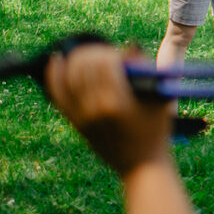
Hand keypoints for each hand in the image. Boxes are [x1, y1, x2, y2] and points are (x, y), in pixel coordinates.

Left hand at [43, 43, 172, 176]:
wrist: (140, 165)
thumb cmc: (156, 131)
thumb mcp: (159, 99)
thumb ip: (145, 71)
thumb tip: (128, 47)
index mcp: (118, 102)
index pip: (105, 62)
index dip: (112, 53)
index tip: (121, 55)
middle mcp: (95, 109)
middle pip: (84, 66)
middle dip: (94, 53)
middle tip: (105, 54)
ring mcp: (82, 117)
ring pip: (68, 75)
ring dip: (76, 60)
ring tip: (86, 55)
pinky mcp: (75, 122)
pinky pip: (57, 93)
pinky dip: (55, 74)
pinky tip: (57, 61)